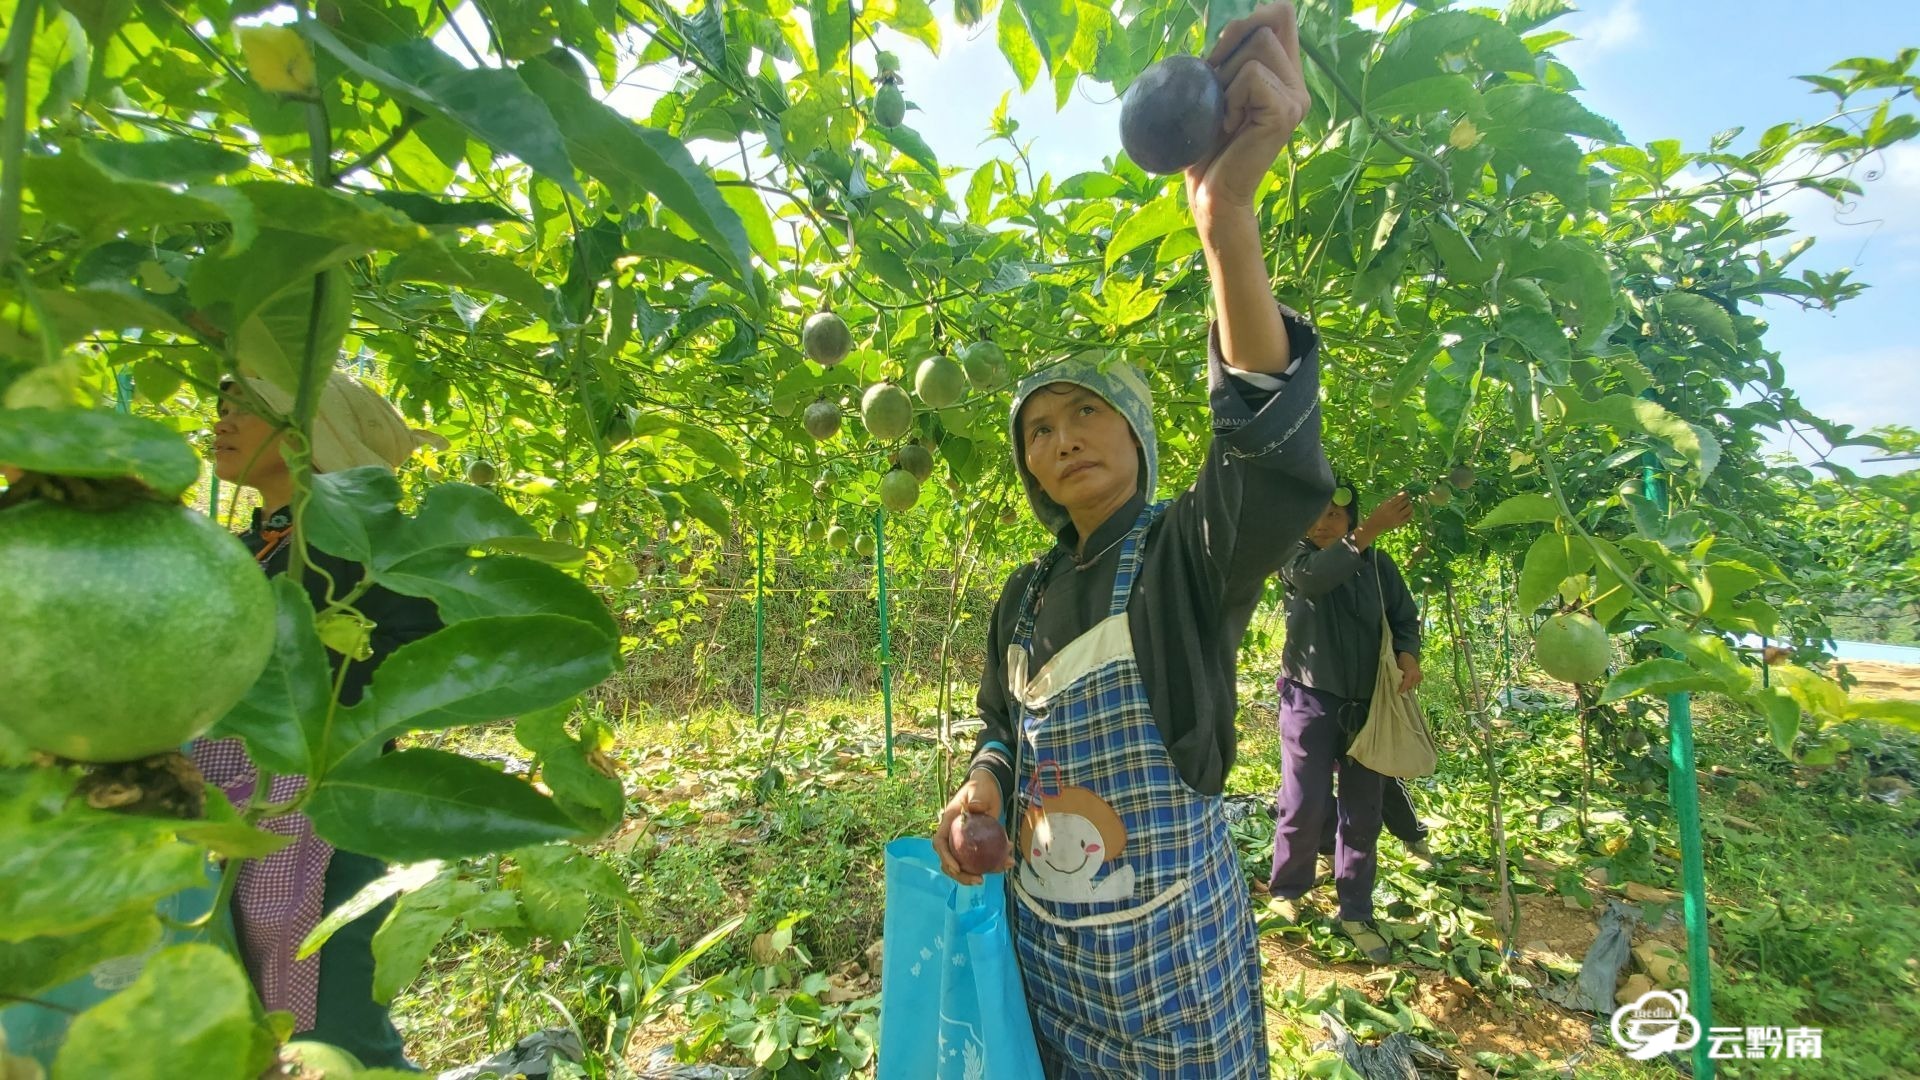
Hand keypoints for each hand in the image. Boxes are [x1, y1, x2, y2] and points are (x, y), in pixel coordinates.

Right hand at [933, 771, 1006, 884]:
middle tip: (979, 880)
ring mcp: (964, 842)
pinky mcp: (976, 845)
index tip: (957, 868)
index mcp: (948, 823)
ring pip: (965, 864)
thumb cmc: (981, 787)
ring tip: (1000, 870)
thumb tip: (975, 808)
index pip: (940, 843)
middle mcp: (953, 835)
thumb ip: (978, 798)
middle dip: (961, 875)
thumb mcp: (980, 791)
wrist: (989, 788)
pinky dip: (993, 863)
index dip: (945, 858)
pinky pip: (980, 859)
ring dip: (979, 872)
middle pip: (949, 860)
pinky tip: (1008, 862)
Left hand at [1185, 2, 1311, 222]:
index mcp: (1284, 73)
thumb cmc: (1207, 143)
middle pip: (1265, 25)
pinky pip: (1253, 76)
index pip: (1281, 14)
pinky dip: (1231, 96)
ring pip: (1257, 48)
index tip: (1222, 52)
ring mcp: (1296, 98)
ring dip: (1227, 78)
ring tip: (1225, 113)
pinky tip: (1229, 124)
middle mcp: (1297, 84)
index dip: (1250, 18)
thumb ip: (1229, 57)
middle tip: (1218, 94)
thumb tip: (1223, 22)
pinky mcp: (1286, 112)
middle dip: (1228, 52)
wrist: (1210, 191)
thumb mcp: (1215, 89)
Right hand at [1356, 492, 1413, 544]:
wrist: (1376, 524)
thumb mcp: (1384, 503)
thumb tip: (1404, 493)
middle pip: (1406, 501)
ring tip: (1407, 505)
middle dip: (1407, 499)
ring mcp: (1397, 517)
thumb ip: (1392, 498)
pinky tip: (1408, 510)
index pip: (1400, 496)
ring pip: (1409, 508)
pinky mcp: (1400, 522)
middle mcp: (1394, 510)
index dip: (1405, 493)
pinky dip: (1411, 512)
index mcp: (1388, 504)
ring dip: (1409, 505)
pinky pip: (1409, 516)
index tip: (1406, 492)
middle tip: (1406, 499)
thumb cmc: (1379, 511)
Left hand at [1396, 652, 1422, 693]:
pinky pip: (1416, 683)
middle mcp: (1416, 675)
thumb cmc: (1402, 661)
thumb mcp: (1398, 668)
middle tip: (1399, 687)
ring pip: (1413, 685)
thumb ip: (1398, 676)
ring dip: (1408, 685)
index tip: (1398, 693)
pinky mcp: (1421, 677)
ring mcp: (1420, 676)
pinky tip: (1408, 680)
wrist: (1409, 655)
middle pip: (1410, 686)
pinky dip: (1411, 683)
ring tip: (1403, 682)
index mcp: (1410, 673)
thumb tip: (1396, 684)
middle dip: (1404, 687)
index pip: (1406, 683)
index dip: (1402, 689)